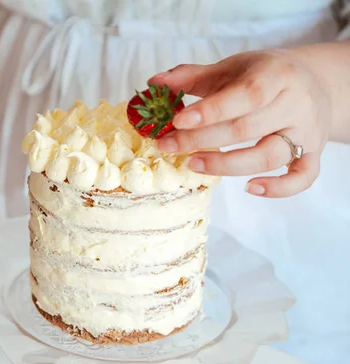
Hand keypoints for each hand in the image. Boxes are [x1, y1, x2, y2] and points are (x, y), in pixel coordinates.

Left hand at [148, 50, 331, 197]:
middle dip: (202, 140)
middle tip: (168, 146)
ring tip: (193, 164)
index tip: (176, 122)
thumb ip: (192, 76)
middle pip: (247, 129)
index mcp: (277, 74)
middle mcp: (297, 103)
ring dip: (228, 165)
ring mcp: (308, 131)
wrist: (315, 82)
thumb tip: (154, 82)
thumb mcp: (230, 69)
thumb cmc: (262, 76)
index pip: (245, 95)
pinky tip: (250, 189)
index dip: (210, 111)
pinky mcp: (314, 153)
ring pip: (270, 156)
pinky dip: (280, 188)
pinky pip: (304, 177)